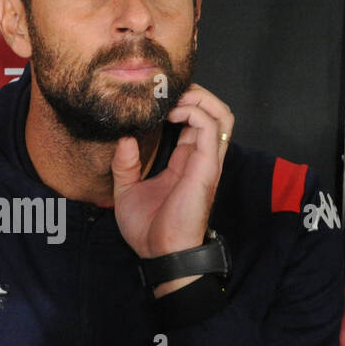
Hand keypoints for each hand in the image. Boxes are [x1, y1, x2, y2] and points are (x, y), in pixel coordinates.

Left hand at [111, 83, 233, 295]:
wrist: (160, 254)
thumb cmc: (147, 230)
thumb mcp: (126, 191)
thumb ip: (125, 164)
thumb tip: (124, 137)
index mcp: (185, 162)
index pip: (194, 121)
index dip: (180, 103)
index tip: (156, 98)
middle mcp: (200, 158)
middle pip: (214, 112)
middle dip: (194, 93)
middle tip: (166, 90)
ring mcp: (206, 161)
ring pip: (221, 113)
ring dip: (199, 98)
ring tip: (172, 98)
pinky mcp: (206, 166)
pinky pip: (210, 127)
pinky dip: (193, 112)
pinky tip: (171, 114)